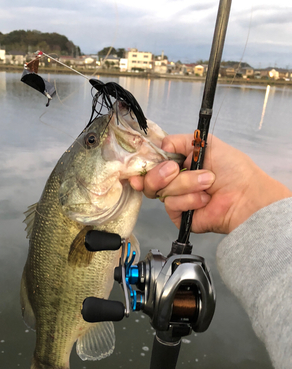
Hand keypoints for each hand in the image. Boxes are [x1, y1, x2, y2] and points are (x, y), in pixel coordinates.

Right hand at [130, 134, 291, 233]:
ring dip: (185, 184)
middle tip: (176, 170)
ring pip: (161, 191)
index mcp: (179, 164)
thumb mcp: (206, 143)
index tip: (138, 165)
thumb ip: (179, 140)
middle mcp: (175, 182)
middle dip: (161, 173)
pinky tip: (204, 199)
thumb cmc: (232, 169)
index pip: (152, 164)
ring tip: (207, 183)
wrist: (244, 195)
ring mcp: (177, 199)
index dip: (143, 165)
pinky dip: (189, 200)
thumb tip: (161, 146)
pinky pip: (171, 205)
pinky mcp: (180, 216)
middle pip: (149, 179)